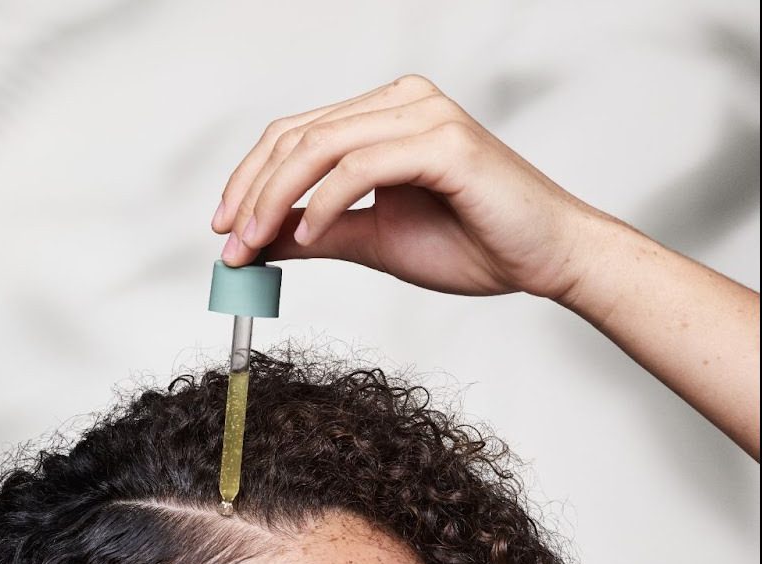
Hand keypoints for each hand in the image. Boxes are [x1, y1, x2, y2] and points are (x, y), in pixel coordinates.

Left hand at [211, 74, 608, 302]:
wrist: (542, 258)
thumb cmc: (472, 244)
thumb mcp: (373, 241)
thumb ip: (318, 233)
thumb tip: (259, 240)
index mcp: (384, 118)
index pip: (296, 135)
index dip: (250, 180)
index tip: (223, 230)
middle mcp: (402, 103)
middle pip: (298, 134)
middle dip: (252, 191)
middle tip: (228, 242)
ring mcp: (424, 116)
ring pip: (321, 146)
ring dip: (275, 199)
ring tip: (253, 244)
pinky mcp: (444, 143)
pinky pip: (361, 168)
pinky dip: (324, 204)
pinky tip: (304, 239)